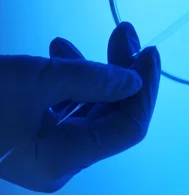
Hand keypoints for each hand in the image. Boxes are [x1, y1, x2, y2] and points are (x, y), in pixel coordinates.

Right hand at [0, 22, 159, 192]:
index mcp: (64, 158)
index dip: (145, 89)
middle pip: (112, 115)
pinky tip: (62, 51)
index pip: (128, 128)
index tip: (149, 52)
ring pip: (91, 108)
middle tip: (127, 33)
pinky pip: (67, 107)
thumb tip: (134, 81)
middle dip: (123, 71)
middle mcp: (60, 161)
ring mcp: (46, 149)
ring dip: (99, 70)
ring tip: (100, 37)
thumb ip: (93, 79)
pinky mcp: (33, 134)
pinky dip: (72, 79)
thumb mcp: (39, 78)